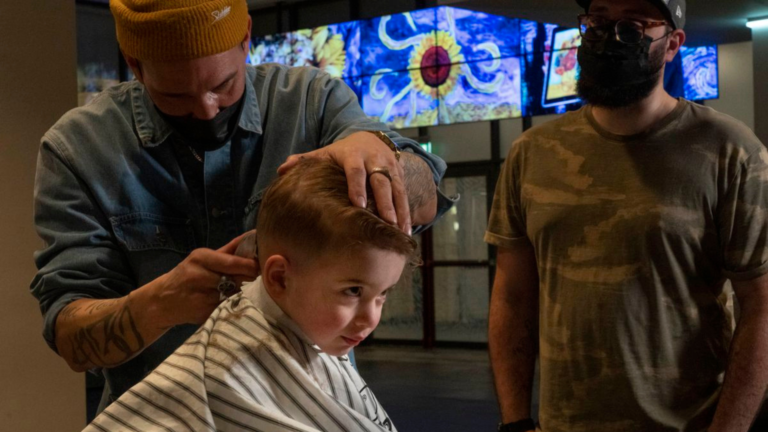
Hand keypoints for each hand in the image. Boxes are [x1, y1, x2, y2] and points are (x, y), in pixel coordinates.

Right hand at [152, 231, 259, 326]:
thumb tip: (253, 236)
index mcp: (200, 258)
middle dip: (247, 278)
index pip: (232, 263)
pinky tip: (223, 301)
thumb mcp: (203, 258)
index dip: (250, 266)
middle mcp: (199, 276)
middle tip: (253, 277)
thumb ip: (228, 251)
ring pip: (233, 294)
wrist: (162, 301)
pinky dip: (229, 304)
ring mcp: (201, 297)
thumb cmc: (188, 274)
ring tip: (232, 289)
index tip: (260, 266)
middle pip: (235, 278)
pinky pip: (226, 307)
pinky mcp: (204, 314)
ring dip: (238, 292)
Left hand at [277, 131, 411, 234]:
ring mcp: (389, 166)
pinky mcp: (400, 174)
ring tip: (400, 232)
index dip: (357, 187)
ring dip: (399, 210)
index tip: (358, 205)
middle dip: (384, 202)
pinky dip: (407, 212)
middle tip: (387, 222)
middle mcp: (374, 159)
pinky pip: (405, 194)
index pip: (355, 171)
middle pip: (381, 181)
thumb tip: (282, 170)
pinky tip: (406, 232)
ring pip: (396, 189)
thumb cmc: (341, 154)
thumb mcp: (324, 154)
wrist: (370, 139)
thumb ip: (305, 161)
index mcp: (353, 154)